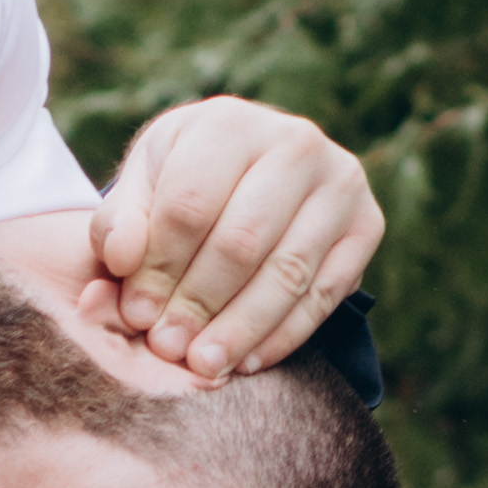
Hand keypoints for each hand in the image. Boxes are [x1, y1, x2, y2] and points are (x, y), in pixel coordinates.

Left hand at [91, 97, 384, 378]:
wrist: (254, 173)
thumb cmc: (186, 181)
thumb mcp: (143, 187)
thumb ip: (119, 222)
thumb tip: (120, 260)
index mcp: (228, 122)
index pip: (189, 204)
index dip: (158, 267)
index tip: (134, 314)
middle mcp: (294, 142)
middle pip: (240, 241)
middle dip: (199, 303)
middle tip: (167, 348)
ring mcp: (340, 182)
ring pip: (286, 271)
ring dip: (241, 328)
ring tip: (203, 365)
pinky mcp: (368, 224)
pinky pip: (326, 293)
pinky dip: (284, 335)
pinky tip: (246, 361)